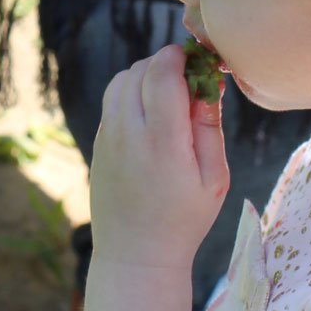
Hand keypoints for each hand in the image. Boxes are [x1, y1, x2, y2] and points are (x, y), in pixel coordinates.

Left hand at [90, 44, 229, 270]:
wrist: (136, 253)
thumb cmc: (184, 218)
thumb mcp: (213, 177)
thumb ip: (209, 126)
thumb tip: (206, 83)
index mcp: (162, 142)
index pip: (162, 74)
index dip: (179, 56)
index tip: (197, 59)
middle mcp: (128, 134)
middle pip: (140, 71)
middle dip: (165, 64)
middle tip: (189, 79)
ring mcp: (107, 137)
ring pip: (121, 81)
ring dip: (145, 76)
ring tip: (170, 95)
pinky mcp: (97, 143)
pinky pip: (112, 101)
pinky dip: (130, 94)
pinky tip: (151, 114)